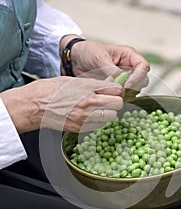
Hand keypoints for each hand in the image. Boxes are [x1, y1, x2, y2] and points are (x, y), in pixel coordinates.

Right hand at [0, 76, 123, 133]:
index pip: (116, 89)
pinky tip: (91, 116)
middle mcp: (88, 103)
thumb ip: (93, 83)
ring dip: (109, 112)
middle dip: (116, 101)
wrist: (34, 106)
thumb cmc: (50, 90)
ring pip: (112, 116)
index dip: (116, 89)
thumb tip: (108, 83)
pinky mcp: (81, 128)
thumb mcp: (73, 80)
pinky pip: (100, 126)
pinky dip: (99, 121)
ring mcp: (85, 117)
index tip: (114, 90)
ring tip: (100, 109)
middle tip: (109, 99)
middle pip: (118, 103)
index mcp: (87, 87)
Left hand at [60, 37, 149, 97]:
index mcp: (128, 55)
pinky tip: (111, 98)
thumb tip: (121, 81)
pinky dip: (120, 98)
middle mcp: (129, 66)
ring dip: (128, 94)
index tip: (127, 85)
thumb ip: (111, 70)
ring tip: (115, 95)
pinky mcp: (117, 86)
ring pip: (135, 89)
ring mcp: (125, 77)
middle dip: (134, 87)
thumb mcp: (99, 58)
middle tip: (122, 93)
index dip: (138, 77)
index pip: (143, 66)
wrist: (75, 59)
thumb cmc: (88, 52)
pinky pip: (125, 95)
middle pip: (142, 79)